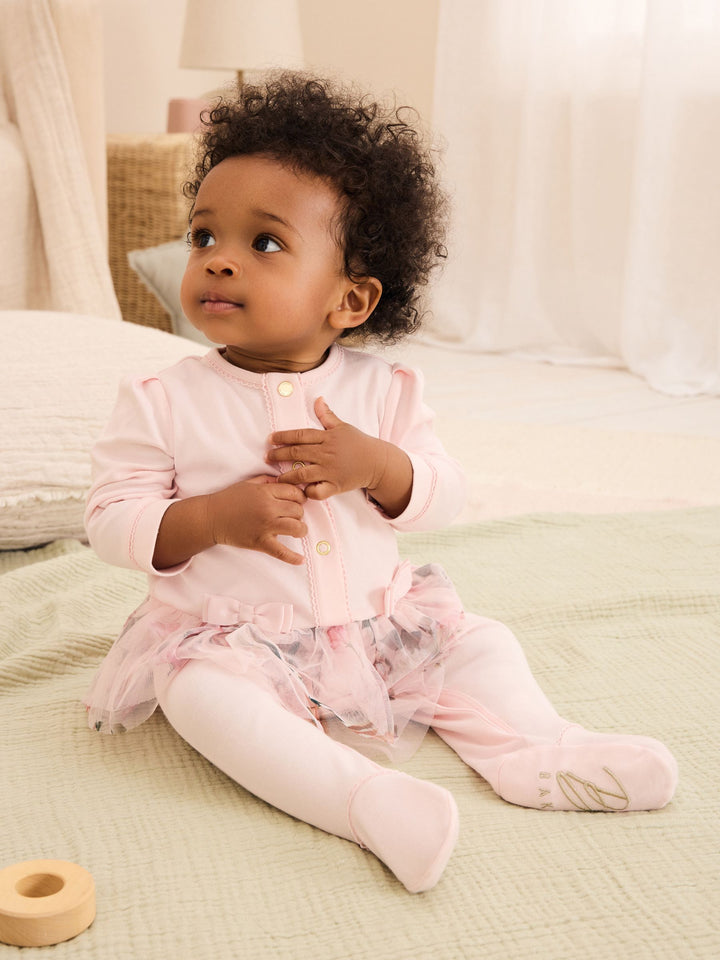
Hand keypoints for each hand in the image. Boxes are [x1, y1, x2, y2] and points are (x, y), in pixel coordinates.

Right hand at [207, 475, 307, 564]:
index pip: (294, 492)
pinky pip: (281, 552)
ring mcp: (265, 526)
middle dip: (298, 513)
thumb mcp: (248, 484)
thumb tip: (283, 480)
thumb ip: (267, 481)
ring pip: (296, 528)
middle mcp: (268, 508)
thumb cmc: (228, 499)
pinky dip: (292, 558)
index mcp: (265, 492)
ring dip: (300, 530)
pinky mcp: (260, 542)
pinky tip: (301, 560)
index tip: (298, 502)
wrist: (211, 517)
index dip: (300, 497)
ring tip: (296, 531)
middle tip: (292, 516)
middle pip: (298, 510)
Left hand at [266, 398, 412, 516]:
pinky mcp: (335, 486)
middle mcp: (327, 454)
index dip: (283, 437)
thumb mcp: (343, 427)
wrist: (377, 462)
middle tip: (267, 457)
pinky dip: (308, 492)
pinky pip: (318, 492)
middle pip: (297, 453)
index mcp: (327, 438)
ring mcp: (330, 471)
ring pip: (303, 474)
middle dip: (279, 455)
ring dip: (287, 476)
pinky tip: (301, 491)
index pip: (301, 435)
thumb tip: (317, 399)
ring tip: (277, 478)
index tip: (270, 439)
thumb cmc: (358, 443)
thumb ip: (327, 415)